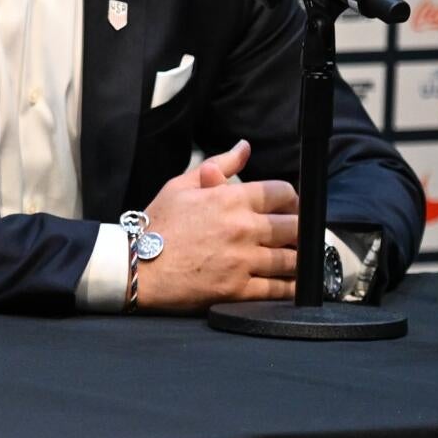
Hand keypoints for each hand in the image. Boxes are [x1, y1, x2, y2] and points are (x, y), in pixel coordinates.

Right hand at [133, 141, 300, 311]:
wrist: (136, 265)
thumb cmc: (157, 224)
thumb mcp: (180, 185)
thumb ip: (219, 164)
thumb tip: (245, 147)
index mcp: (229, 199)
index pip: (282, 192)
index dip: (292, 199)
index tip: (289, 207)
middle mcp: (242, 228)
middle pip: (296, 227)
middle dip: (301, 229)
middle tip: (296, 234)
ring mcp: (243, 261)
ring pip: (293, 259)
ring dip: (299, 259)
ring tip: (295, 258)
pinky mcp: (240, 290)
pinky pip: (279, 289)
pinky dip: (291, 287)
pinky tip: (292, 283)